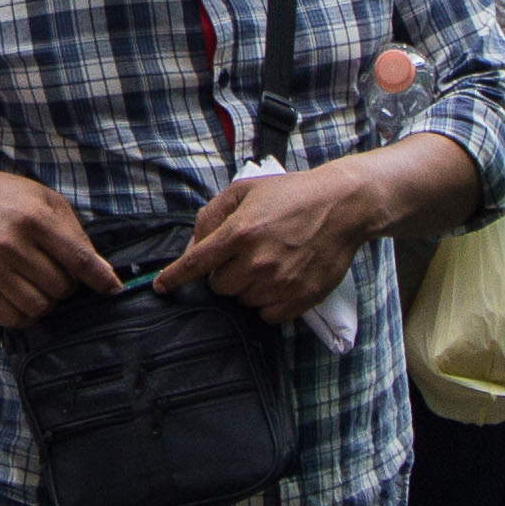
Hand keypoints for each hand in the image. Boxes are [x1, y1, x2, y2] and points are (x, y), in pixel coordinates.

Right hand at [0, 165, 121, 328]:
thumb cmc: (5, 197)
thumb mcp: (45, 200)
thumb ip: (74, 233)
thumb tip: (100, 271)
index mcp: (34, 219)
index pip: (78, 259)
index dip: (101, 279)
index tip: (113, 288)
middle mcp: (11, 244)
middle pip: (61, 288)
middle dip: (68, 285)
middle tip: (59, 271)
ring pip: (39, 307)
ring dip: (48, 301)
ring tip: (41, 283)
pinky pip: (13, 318)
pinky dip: (27, 314)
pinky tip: (26, 296)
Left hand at [170, 160, 380, 327]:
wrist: (343, 206)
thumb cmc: (291, 195)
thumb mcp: (245, 191)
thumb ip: (212, 216)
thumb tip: (193, 247)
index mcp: (240, 231)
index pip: (196, 264)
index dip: (174, 278)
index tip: (161, 288)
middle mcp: (257, 260)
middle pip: (219, 287)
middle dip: (224, 273)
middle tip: (245, 255)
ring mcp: (280, 282)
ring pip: (243, 301)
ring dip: (248, 287)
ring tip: (269, 263)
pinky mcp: (300, 298)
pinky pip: (267, 315)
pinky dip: (268, 303)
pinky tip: (280, 280)